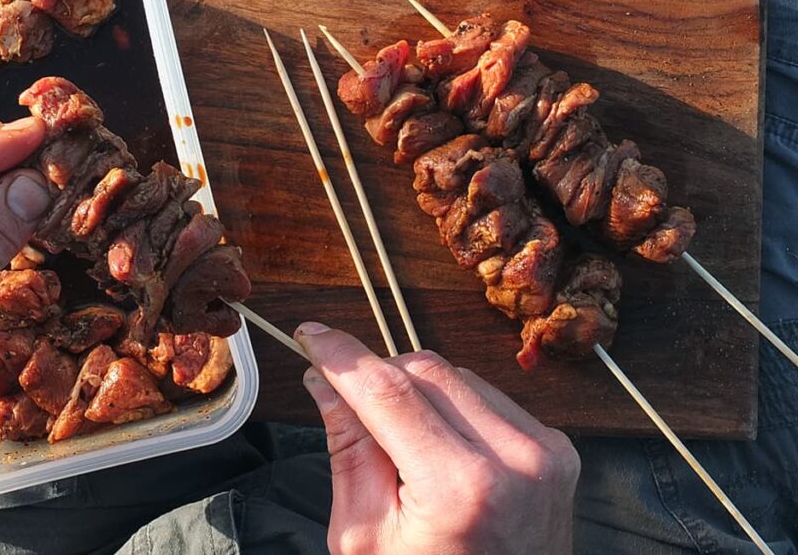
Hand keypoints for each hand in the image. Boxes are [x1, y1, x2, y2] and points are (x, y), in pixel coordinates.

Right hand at [296, 324, 579, 554]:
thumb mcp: (364, 533)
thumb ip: (347, 447)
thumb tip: (324, 379)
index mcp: (460, 489)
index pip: (388, 391)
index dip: (343, 356)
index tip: (311, 336)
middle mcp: (515, 460)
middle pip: (424, 370)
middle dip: (379, 376)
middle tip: (349, 402)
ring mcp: (545, 452)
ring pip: (457, 375)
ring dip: (418, 392)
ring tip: (405, 447)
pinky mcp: (558, 448)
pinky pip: (489, 397)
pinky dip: (455, 408)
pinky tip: (444, 450)